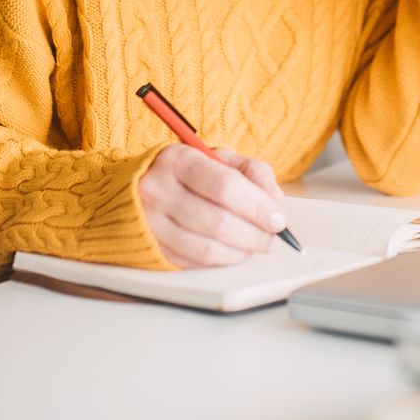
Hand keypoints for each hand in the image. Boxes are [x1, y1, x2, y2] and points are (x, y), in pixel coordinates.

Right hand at [139, 145, 286, 267]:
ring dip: (241, 251)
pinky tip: (234, 251)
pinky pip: (194, 262)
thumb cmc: (188, 171)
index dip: (257, 206)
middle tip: (274, 239)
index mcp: (179, 160)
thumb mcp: (220, 157)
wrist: (140, 184)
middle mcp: (159, 190)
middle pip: (217, 221)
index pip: (225, 186)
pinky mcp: (151, 246)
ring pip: (206, 248)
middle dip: (255, 235)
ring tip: (258, 245)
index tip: (278, 219)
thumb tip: (274, 202)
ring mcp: (151, 222)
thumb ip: (253, 172)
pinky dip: (221, 260)